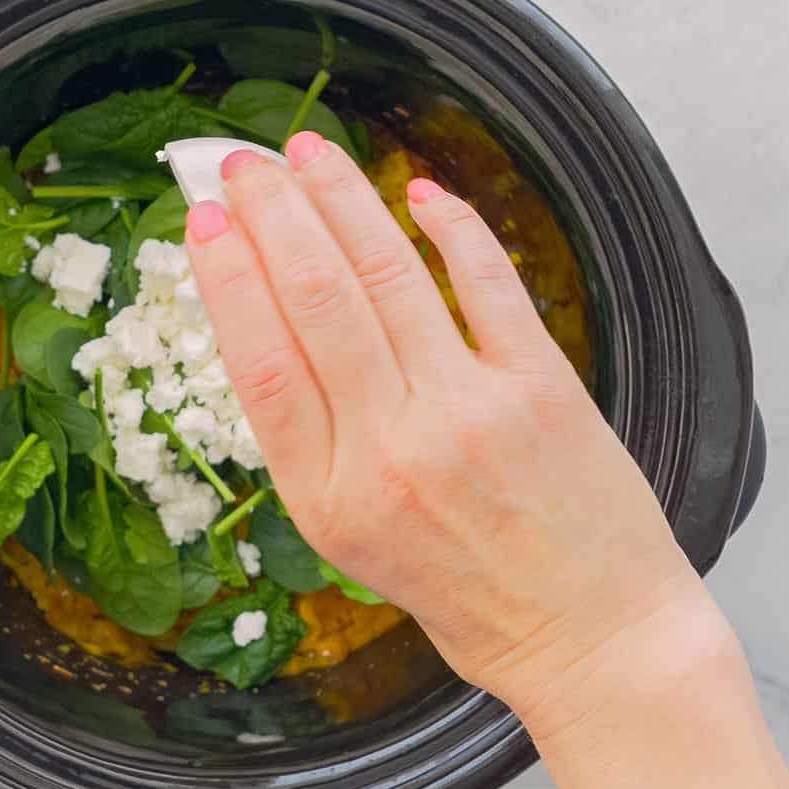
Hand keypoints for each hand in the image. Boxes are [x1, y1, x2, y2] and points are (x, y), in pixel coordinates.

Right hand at [185, 131, 703, 722]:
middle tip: (244, 163)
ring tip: (307, 153)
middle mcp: (392, 451)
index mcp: (328, 499)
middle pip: (315, 300)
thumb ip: (310, 447)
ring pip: (388, 276)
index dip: (227, 277)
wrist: (585, 636)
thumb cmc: (464, 595)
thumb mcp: (351, 544)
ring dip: (341, 198)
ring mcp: (470, 413)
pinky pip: (488, 283)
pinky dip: (451, 227)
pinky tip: (417, 190)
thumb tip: (275, 332)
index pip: (260, 362)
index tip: (203, 221)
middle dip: (273, 213)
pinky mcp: (541, 387)